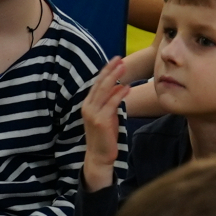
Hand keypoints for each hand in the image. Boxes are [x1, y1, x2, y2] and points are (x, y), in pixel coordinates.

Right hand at [82, 59, 128, 191]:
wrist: (99, 156)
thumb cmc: (104, 136)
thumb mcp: (108, 115)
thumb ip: (110, 101)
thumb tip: (118, 87)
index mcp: (87, 104)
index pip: (97, 83)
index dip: (106, 70)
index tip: (115, 60)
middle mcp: (87, 106)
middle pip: (99, 84)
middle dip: (110, 70)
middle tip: (120, 59)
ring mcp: (92, 113)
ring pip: (103, 91)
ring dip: (114, 77)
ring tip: (124, 67)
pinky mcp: (100, 121)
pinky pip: (111, 104)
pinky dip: (119, 94)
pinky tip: (127, 87)